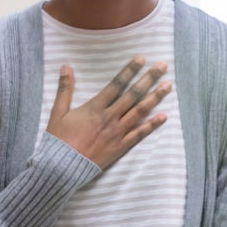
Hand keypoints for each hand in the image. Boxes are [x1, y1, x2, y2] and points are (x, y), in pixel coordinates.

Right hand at [46, 55, 170, 168]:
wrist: (60, 168)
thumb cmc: (58, 140)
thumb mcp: (58, 112)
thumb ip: (65, 89)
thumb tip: (66, 66)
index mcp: (95, 107)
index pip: (117, 84)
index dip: (130, 70)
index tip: (142, 58)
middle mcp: (109, 117)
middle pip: (133, 94)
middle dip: (149, 79)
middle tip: (162, 66)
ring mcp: (117, 132)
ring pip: (140, 111)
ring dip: (155, 97)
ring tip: (168, 86)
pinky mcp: (120, 147)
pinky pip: (139, 134)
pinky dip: (152, 125)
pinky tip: (164, 116)